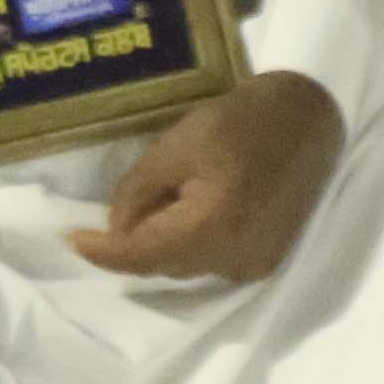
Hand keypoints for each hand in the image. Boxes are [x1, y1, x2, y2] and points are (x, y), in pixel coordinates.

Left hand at [74, 71, 342, 283]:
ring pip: (187, 266)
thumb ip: (139, 191)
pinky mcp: (267, 261)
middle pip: (164, 265)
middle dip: (136, 241)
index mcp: (214, 228)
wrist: (312, 117)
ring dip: (165, 242)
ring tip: (164, 198)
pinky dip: (192, 243)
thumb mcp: (179, 144)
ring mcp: (255, 266)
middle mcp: (236, 260)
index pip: (143, 255)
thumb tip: (114, 229)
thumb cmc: (243, 120)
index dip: (103, 252)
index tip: (70, 239)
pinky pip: (213, 261)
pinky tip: (191, 208)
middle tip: (121, 203)